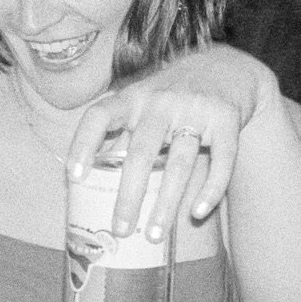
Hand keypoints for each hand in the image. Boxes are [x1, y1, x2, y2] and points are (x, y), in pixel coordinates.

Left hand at [65, 47, 274, 241]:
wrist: (226, 67)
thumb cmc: (172, 94)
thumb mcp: (142, 102)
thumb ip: (120, 133)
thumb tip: (89, 180)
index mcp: (133, 98)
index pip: (99, 116)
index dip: (83, 145)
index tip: (74, 177)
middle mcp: (161, 101)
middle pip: (140, 153)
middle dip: (129, 195)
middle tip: (120, 229)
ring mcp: (195, 109)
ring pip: (179, 163)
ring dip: (166, 203)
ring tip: (154, 235)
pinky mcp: (226, 118)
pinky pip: (221, 161)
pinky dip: (211, 190)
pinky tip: (198, 212)